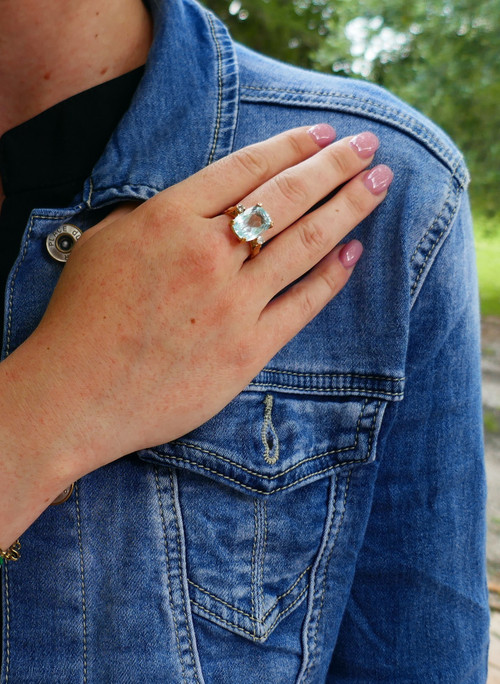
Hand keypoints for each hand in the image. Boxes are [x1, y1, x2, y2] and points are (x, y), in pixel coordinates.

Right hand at [0, 125, 391, 541]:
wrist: (78, 396)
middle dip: (335, 166)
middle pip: (286, 197)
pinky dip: (331, 277)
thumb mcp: (105, 242)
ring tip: (380, 185)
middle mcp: (208, 255)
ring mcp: (233, 305)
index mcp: (169, 220)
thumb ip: (156, 214)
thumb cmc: (83, 318)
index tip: (323, 134)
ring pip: (305, 245)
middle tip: (369, 144)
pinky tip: (353, 253)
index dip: (291, 145)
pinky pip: (301, 305)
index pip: (246, 168)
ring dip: (348, 209)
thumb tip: (205, 205)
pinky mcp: (248, 350)